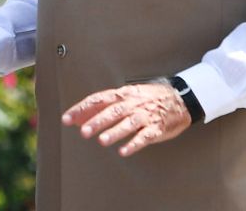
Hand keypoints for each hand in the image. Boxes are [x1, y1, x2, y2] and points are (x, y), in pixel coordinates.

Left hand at [61, 82, 191, 156]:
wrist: (178, 98)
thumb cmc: (146, 98)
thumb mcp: (124, 97)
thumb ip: (100, 108)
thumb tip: (77, 119)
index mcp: (122, 94)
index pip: (97, 100)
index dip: (82, 109)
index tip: (67, 119)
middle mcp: (132, 104)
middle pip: (112, 111)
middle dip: (97, 121)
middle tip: (84, 132)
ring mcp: (145, 116)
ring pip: (128, 123)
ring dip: (115, 132)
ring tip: (102, 141)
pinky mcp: (157, 128)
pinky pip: (145, 136)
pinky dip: (134, 144)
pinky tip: (124, 151)